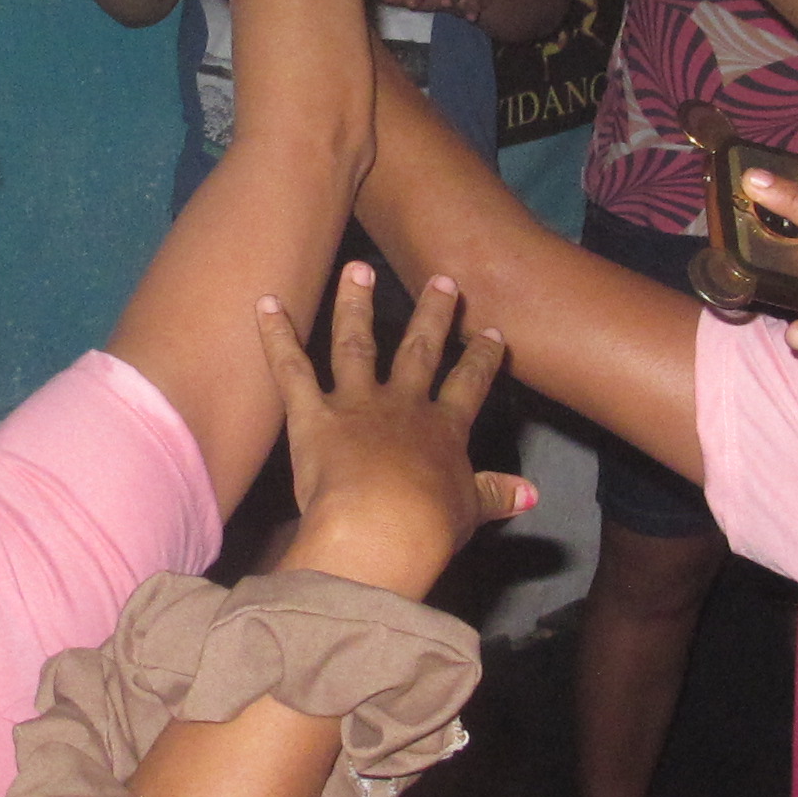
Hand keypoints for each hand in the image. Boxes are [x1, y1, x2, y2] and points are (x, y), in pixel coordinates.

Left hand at [259, 267, 530, 595]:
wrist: (382, 526)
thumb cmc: (427, 527)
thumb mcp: (469, 511)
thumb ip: (496, 495)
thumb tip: (531, 494)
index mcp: (443, 430)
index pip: (468, 386)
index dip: (481, 360)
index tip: (492, 334)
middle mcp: (402, 405)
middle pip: (419, 351)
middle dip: (432, 315)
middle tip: (441, 280)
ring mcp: (356, 404)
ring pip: (356, 343)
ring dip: (355, 304)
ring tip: (357, 269)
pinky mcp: (311, 414)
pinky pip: (291, 370)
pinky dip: (276, 336)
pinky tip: (266, 303)